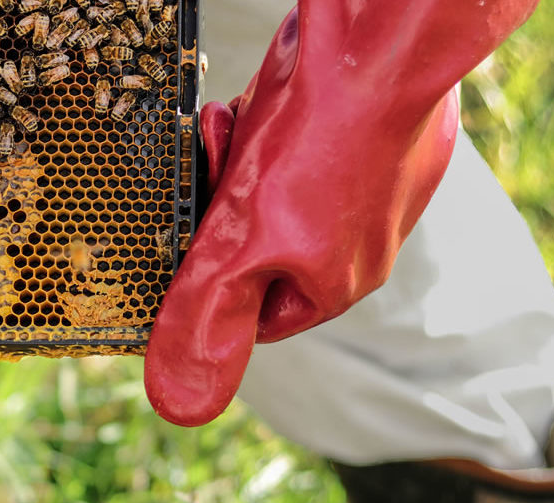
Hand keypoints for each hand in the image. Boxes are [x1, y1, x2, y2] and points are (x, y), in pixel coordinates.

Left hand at [144, 0, 538, 425]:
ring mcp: (360, 185)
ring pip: (262, 190)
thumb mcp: (241, 247)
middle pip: (251, 245)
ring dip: (233, 162)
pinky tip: (255, 108)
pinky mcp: (355, 134)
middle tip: (211, 172)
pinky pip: (283, 142)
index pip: (250, 315)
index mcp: (335, 285)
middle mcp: (356, 242)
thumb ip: (206, 316)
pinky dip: (256, 124)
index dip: (209, 282)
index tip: (188, 246)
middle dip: (220, 209)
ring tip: (235, 134)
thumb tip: (179, 402)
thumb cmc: (316, 151)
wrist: (374, 49)